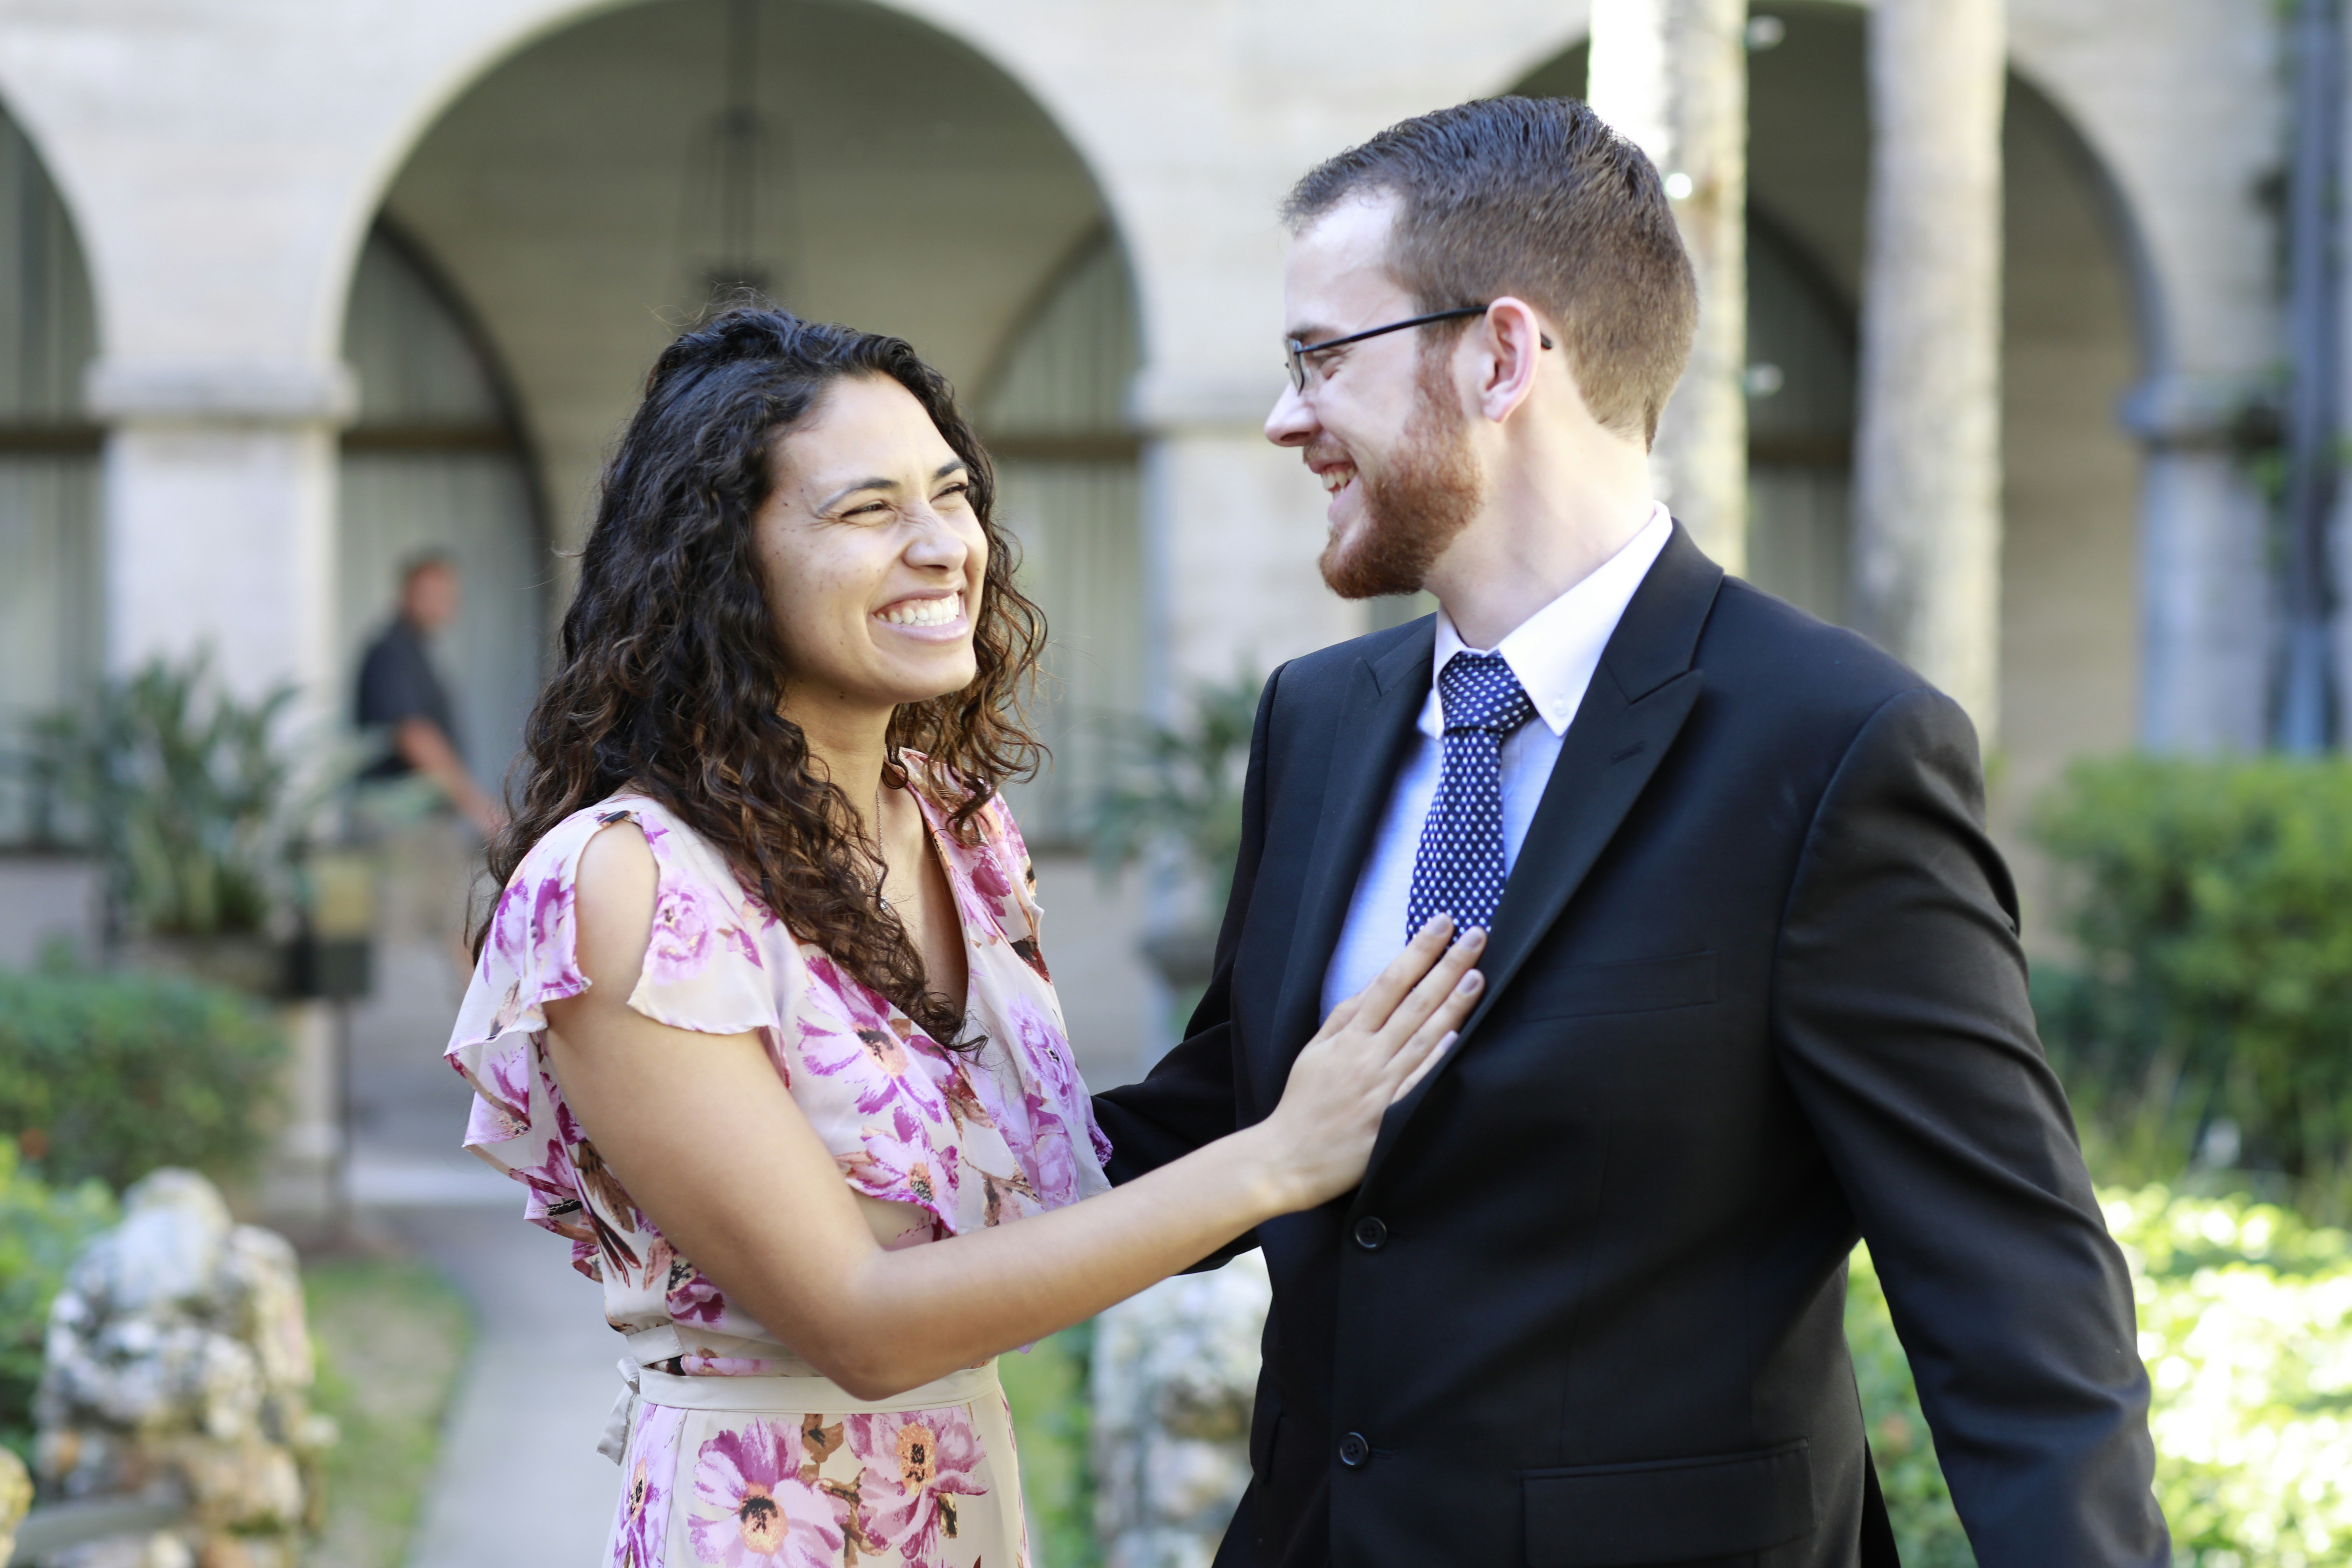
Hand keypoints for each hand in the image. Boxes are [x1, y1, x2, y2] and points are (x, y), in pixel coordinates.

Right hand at [1250, 915, 1486, 1211]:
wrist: (1287, 1158)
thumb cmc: (1303, 1102)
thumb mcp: (1316, 1050)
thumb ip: (1346, 1016)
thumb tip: (1377, 983)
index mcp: (1348, 1037)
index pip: (1389, 982)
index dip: (1418, 951)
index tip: (1443, 923)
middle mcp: (1367, 1056)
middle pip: (1413, 1003)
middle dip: (1446, 966)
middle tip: (1476, 936)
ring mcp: (1380, 1088)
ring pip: (1422, 1038)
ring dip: (1452, 1005)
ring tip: (1478, 976)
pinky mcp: (1390, 1119)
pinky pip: (1418, 1084)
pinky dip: (1437, 1060)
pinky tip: (1459, 1037)